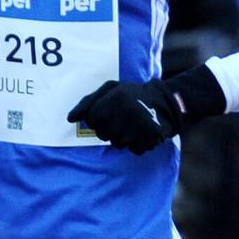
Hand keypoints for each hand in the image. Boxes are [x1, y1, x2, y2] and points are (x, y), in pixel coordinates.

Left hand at [67, 64, 226, 154]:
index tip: (111, 111)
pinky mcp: (149, 138)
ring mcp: (137, 126)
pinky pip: (134, 149)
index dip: (99, 117)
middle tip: (124, 117)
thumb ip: (87, 102)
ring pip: (118, 143)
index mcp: (113, 98)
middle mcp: (124, 112)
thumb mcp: (111, 89)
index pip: (92, 120)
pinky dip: (138, 143)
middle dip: (111, 128)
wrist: (168, 100)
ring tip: (134, 123)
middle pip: (103, 134)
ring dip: (124, 136)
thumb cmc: (133, 94)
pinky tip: (143, 131)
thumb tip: (70, 120)